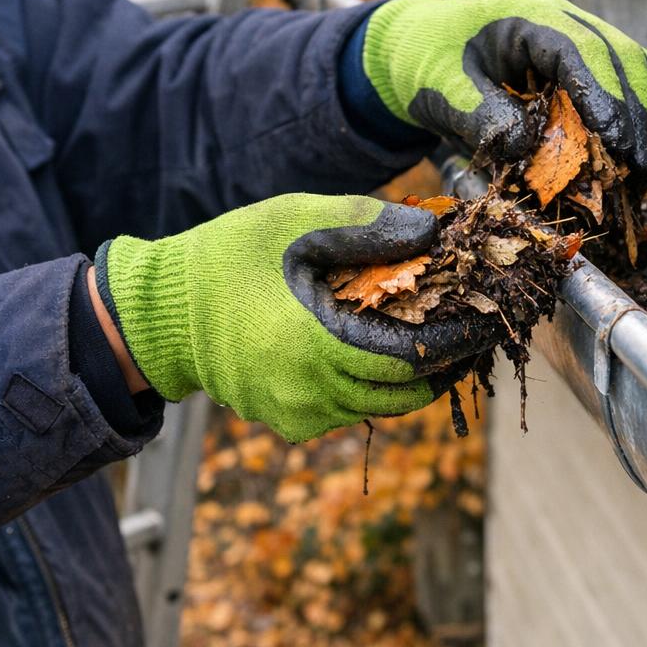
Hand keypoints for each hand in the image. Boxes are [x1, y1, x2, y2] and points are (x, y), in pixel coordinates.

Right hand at [93, 195, 496, 441]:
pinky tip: (383, 348)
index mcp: (316, 345)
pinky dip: (378, 384)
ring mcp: (299, 417)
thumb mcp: (295, 223)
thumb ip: (367, 226)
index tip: (486, 319)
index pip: (413, 357)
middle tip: (470, 327)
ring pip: (383, 406)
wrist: (160, 313)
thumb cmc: (227, 260)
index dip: (456, 340)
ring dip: (415, 376)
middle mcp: (312, 395)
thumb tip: (433, 232)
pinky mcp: (289, 424)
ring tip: (438, 337)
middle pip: (406, 391)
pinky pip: (353, 410)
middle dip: (445, 361)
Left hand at [363, 0, 646, 177]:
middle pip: (622, 57)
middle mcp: (561, 16)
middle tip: (645, 171)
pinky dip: (642, 116)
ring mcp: (578, 32)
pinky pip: (629, 80)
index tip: (618, 143)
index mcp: (525, 13)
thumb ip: (480, 116)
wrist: (420, 49)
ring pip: (637, 67)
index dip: (605, 96)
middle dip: (639, 116)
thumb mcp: (442, 93)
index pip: (580, 50)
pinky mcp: (584, 57)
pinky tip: (642, 154)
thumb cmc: (428, 66)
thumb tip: (523, 148)